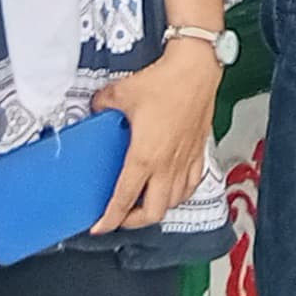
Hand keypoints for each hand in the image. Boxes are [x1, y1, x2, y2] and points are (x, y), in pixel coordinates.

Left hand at [89, 38, 223, 231]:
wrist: (196, 69)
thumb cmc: (166, 81)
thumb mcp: (121, 93)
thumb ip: (103, 104)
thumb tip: (96, 108)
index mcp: (144, 157)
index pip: (124, 200)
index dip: (109, 220)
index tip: (100, 227)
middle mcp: (167, 165)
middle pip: (153, 213)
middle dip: (133, 222)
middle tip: (121, 217)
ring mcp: (185, 160)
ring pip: (174, 202)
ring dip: (157, 208)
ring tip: (144, 204)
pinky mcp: (199, 151)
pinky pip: (192, 184)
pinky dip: (181, 193)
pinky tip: (173, 188)